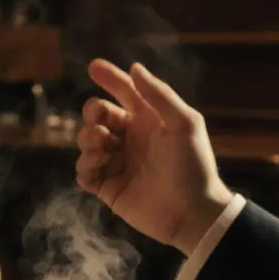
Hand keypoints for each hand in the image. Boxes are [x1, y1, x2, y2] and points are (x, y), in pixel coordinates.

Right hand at [75, 59, 232, 255]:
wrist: (193, 213)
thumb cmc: (194, 166)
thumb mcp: (184, 124)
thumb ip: (159, 95)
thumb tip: (135, 67)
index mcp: (149, 120)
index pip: (125, 92)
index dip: (110, 78)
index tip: (94, 66)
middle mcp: (131, 138)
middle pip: (98, 115)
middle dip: (93, 111)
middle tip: (102, 122)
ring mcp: (118, 163)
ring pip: (87, 140)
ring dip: (88, 137)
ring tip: (103, 145)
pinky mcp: (109, 188)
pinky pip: (84, 171)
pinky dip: (85, 165)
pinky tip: (99, 164)